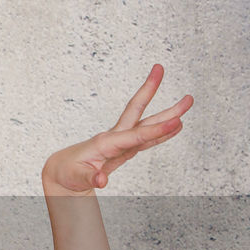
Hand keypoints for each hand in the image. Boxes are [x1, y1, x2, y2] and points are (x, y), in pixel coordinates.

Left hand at [41, 64, 192, 193]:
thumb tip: (102, 181)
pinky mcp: (125, 149)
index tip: (177, 122)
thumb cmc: (68, 173)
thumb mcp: (76, 178)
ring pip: (147, 123)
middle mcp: (115, 137)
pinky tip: (176, 126)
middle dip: (149, 89)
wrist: (62, 172)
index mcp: (105, 142)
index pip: (136, 135)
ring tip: (187, 101)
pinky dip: (162, 133)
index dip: (157, 130)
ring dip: (167, 112)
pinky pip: (147, 138)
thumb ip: (90, 178)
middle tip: (160, 68)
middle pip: (137, 111)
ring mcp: (121, 141)